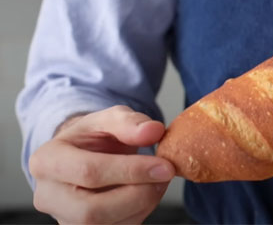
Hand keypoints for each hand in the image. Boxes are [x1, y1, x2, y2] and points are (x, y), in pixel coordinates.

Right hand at [29, 105, 174, 223]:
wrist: (85, 155)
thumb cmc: (94, 137)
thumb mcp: (109, 119)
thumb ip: (130, 122)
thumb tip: (153, 131)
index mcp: (47, 161)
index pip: (88, 172)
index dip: (131, 171)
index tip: (164, 166)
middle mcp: (48, 195)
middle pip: (92, 210)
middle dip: (138, 195)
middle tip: (164, 176)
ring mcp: (63, 218)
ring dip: (143, 205)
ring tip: (158, 180)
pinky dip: (139, 214)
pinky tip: (147, 193)